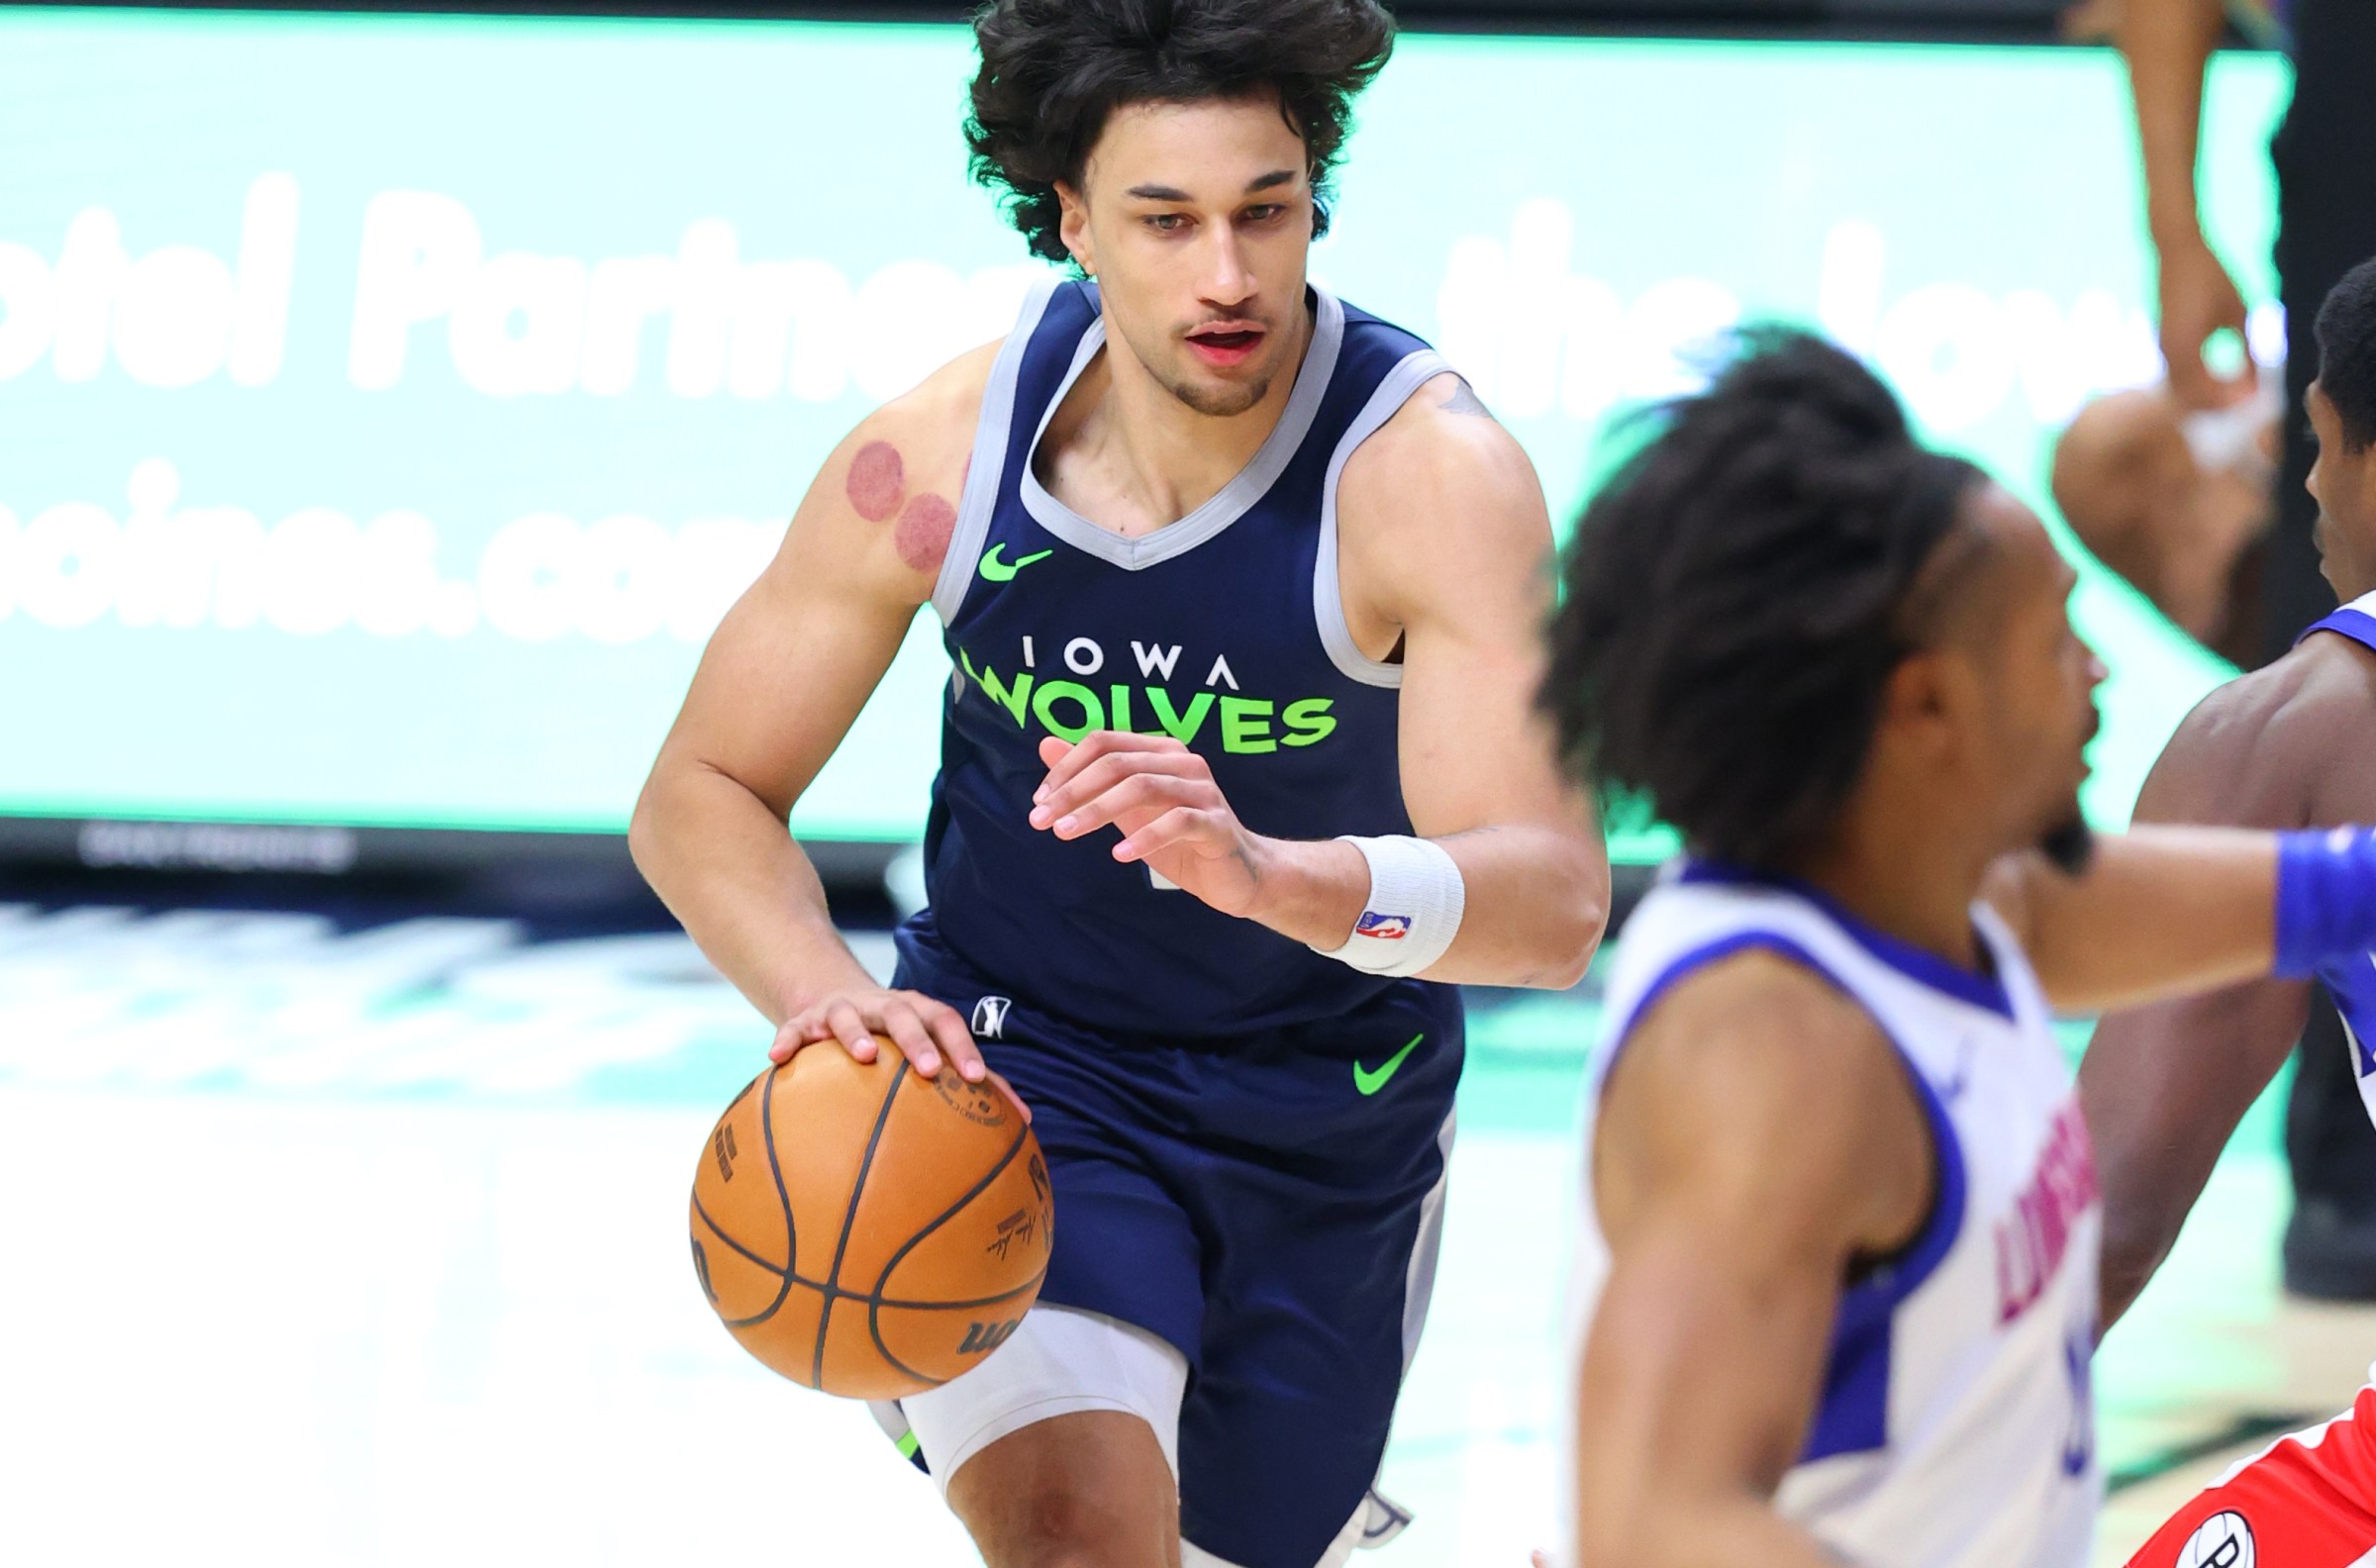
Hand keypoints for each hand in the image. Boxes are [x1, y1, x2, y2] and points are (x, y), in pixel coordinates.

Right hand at [768, 986, 1029, 1120]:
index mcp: (918, 1012)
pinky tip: (776, 1060)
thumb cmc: (895, 1041)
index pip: (947, 1022)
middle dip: (918, 1039)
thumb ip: (970, 1085)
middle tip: (930, 1070)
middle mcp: (883, 1005)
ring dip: (856, 1032)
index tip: (978, 1079)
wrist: (835, 1000)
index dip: (963, 1047)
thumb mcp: (929, 1054)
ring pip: (850, 1014)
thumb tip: (1027, 1126)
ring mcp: (843, 1010)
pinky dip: (787, 1040)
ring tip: (863, 1056)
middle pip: (903, 1013)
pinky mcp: (806, 1019)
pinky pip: (794, 1029)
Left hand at [1028, 731, 1268, 916]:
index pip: (1103, 742)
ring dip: (1098, 810)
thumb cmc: (1180, 840)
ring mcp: (1204, 791)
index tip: (1040, 801)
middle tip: (1042, 820)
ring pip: (1143, 786)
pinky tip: (1120, 854)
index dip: (1066, 768)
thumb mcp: (1127, 809)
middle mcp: (1183, 762)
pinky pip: (1178, 821)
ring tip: (1066, 833)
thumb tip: (1046, 744)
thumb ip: (1091, 778)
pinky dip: (1145, 837)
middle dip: (1073, 791)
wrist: (1238, 875)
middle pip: (1118, 763)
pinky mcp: (1217, 824)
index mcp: (1160, 751)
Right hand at [2155, 232, 2253, 410]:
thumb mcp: (2239, 314)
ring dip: (2204, 398)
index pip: (2205, 394)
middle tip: (2244, 403)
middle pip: (2188, 401)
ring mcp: (2161, 350)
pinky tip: (2218, 379)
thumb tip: (2254, 389)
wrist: (2177, 252)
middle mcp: (2169, 354)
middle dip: (2216, 407)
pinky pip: (2176, 378)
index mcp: (2188, 347)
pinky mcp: (2161, 345)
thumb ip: (2246, 354)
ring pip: (2179, 393)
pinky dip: (2195, 386)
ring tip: (2234, 393)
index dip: (2229, 403)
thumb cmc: (2213, 277)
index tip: (2254, 400)